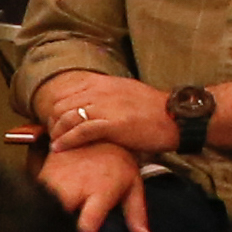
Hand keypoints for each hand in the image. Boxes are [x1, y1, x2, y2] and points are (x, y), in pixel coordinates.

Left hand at [35, 70, 175, 155]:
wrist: (177, 117)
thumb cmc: (154, 110)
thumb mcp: (126, 93)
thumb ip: (106, 95)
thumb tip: (89, 103)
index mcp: (104, 83)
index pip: (67, 93)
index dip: (57, 109)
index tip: (56, 122)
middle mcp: (101, 92)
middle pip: (62, 106)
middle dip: (53, 122)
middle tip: (53, 135)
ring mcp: (106, 107)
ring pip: (67, 118)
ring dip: (57, 132)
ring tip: (55, 143)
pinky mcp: (112, 124)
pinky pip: (80, 132)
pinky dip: (66, 141)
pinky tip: (59, 148)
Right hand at [39, 136, 148, 231]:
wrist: (93, 130)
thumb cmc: (116, 162)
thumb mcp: (133, 185)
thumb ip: (137, 213)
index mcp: (100, 191)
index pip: (87, 223)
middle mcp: (75, 187)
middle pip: (60, 218)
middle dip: (60, 231)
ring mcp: (56, 181)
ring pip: (44, 209)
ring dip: (48, 220)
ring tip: (52, 230)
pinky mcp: (42, 176)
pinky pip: (36, 198)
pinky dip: (40, 208)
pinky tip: (46, 214)